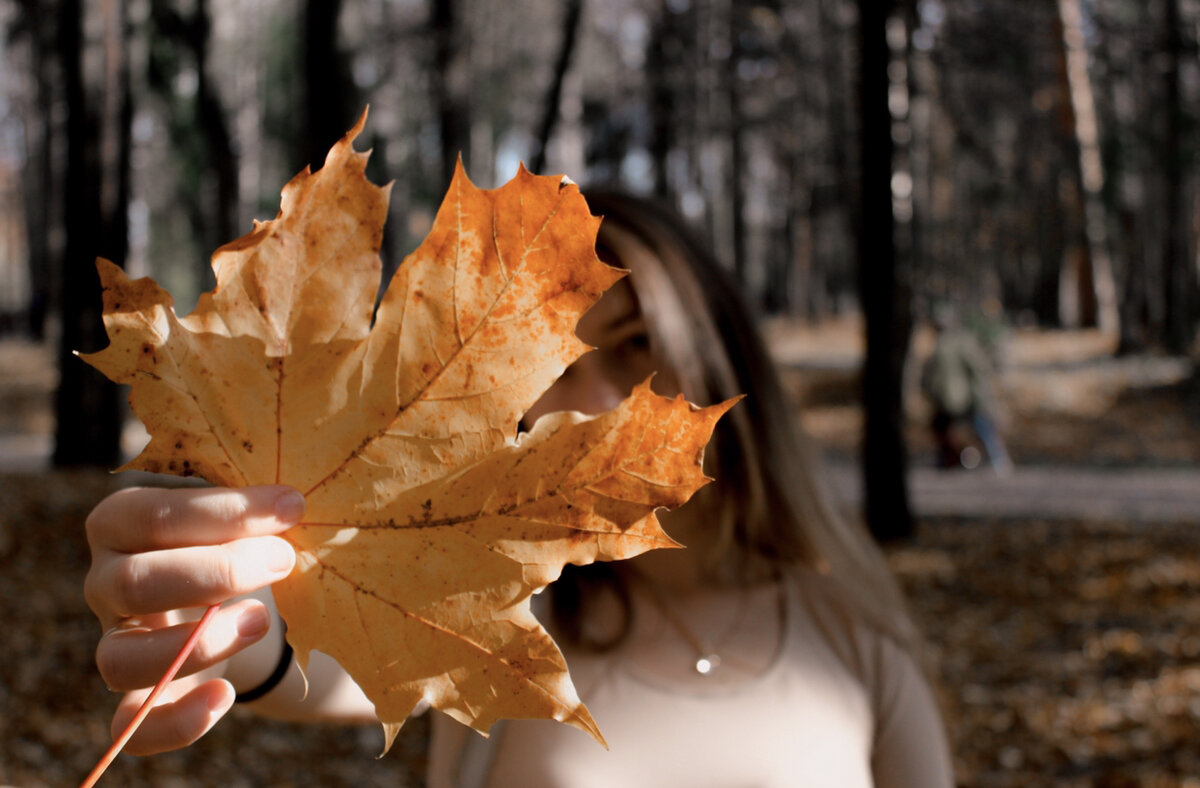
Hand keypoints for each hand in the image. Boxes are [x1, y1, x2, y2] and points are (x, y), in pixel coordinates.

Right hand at [84, 485, 302, 753]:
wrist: (240, 596)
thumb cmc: (241, 537)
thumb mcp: (244, 512)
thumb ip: (257, 505)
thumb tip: (295, 503)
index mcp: (122, 524)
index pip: (154, 515)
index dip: (223, 512)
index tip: (290, 507)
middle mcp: (106, 584)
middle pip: (133, 583)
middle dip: (216, 571)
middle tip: (283, 559)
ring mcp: (116, 643)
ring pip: (121, 660)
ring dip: (198, 643)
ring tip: (262, 620)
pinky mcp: (138, 698)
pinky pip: (133, 728)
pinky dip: (176, 721)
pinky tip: (225, 696)